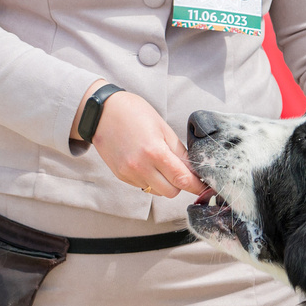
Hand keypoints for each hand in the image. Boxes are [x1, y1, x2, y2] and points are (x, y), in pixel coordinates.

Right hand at [85, 89, 204, 198]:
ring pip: (156, 191)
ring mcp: (129, 173)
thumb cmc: (133, 113)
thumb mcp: (163, 128)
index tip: (204, 187)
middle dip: (179, 184)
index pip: (182, 179)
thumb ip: (179, 152)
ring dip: (164, 183)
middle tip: (179, 170)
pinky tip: (145, 163)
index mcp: (155, 152)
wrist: (101, 112)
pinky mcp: (120, 176)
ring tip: (159, 164)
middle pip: (171, 192)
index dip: (196, 186)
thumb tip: (194, 169)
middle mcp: (140, 167)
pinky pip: (142, 186)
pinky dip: (149, 180)